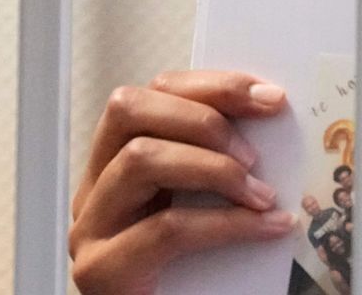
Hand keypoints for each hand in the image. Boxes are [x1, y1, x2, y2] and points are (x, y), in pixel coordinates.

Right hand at [69, 69, 294, 293]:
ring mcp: (91, 228)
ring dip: (213, 169)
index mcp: (116, 161)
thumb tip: (270, 120)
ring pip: (140, 159)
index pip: (154, 93)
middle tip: (256, 152)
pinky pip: (166, 228)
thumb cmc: (193, 274)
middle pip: (129, 110)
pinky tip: (267, 226)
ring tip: (260, 194)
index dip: (213, 86)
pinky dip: (227, 224)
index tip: (269, 97)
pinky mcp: (102, 270)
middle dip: (203, 118)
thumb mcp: (202, 200)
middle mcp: (94, 188)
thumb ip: (217, 161)